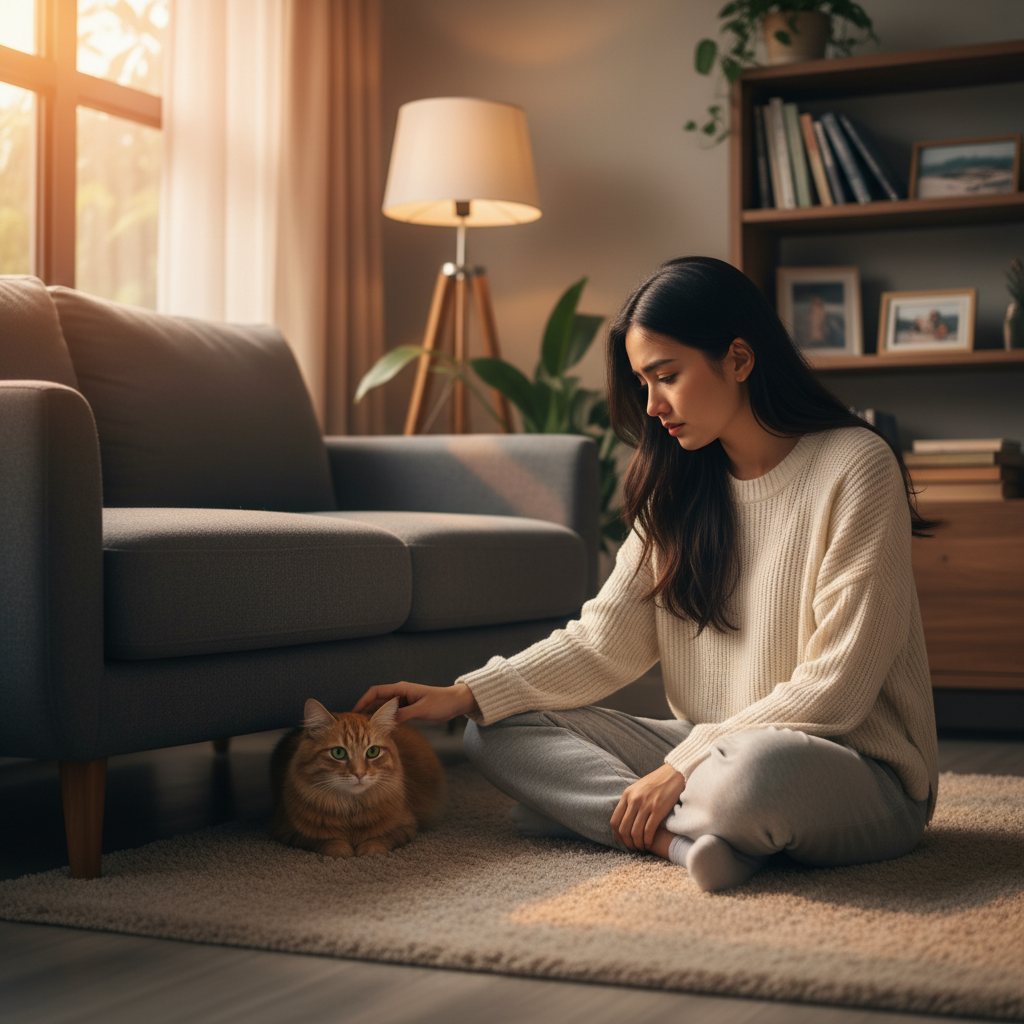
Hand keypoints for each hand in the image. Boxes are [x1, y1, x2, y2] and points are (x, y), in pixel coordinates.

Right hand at [352, 681, 478, 724]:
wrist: (455, 702)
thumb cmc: (441, 703)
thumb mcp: (421, 710)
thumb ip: (403, 715)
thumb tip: (385, 721)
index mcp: (401, 689)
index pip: (376, 691)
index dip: (363, 700)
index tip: (353, 712)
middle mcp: (400, 693)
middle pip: (377, 700)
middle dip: (365, 710)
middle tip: (355, 724)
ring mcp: (404, 700)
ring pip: (383, 707)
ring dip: (375, 716)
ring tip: (364, 728)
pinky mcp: (408, 707)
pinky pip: (392, 713)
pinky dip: (385, 719)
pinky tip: (380, 729)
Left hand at [610, 763, 684, 852]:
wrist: (673, 774)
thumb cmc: (656, 783)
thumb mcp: (637, 789)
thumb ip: (630, 801)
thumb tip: (624, 820)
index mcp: (627, 795)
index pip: (615, 820)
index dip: (617, 835)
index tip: (622, 841)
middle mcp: (634, 800)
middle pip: (624, 828)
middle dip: (627, 842)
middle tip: (632, 847)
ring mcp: (645, 805)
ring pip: (635, 832)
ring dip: (637, 844)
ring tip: (641, 847)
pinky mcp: (658, 810)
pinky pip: (648, 831)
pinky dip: (647, 841)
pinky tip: (649, 844)